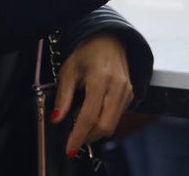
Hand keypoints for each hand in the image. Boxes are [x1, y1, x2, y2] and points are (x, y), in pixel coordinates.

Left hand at [53, 34, 134, 156]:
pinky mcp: (130, 94)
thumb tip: (57, 118)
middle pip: (105, 125)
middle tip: (74, 140)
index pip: (89, 116)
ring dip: (96, 131)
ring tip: (82, 124)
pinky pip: (118, 116)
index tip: (70, 148)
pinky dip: (104, 121)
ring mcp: (127, 90)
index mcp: (100, 79)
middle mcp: (117, 86)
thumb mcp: (69, 70)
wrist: (109, 40)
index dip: (78, 135)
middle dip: (88, 137)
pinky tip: (94, 114)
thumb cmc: (88, 53)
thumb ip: (63, 96)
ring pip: (113, 124)